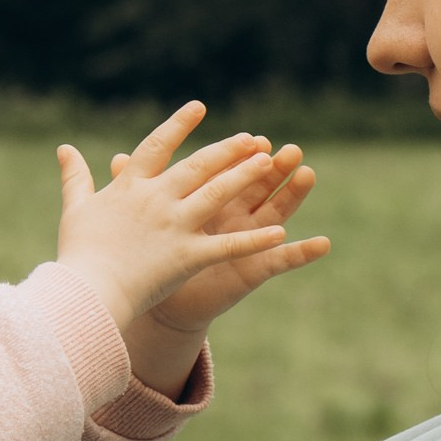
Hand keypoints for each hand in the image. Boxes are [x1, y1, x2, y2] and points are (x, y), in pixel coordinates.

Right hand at [54, 105, 294, 345]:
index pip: (158, 146)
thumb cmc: (78, 253)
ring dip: (245, 175)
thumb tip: (64, 148)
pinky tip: (281, 232)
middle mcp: (157, 199)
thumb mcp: (76, 208)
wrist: (84, 292)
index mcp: (130, 186)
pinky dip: (255, 239)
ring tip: (270, 162)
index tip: (199, 107)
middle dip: (227, 149)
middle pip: (198, 165)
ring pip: (218, 193)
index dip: (179, 125)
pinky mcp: (188, 256)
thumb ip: (75, 177)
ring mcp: (175, 226)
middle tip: (251, 138)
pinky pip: (228, 245)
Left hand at [133, 141, 326, 338]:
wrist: (160, 303)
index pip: (226, 172)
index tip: (255, 137)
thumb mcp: (141, 220)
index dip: (240, 158)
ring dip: (293, 195)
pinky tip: (324, 243)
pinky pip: (281, 261)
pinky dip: (303, 253)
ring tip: (308, 174)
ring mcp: (246, 243)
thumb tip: (115, 159)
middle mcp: (233, 217)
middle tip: (291, 149)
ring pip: (275, 214)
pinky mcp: (252, 271)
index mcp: (206, 202)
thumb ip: (134, 189)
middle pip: (257, 187)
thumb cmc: (149, 260)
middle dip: (274, 167)